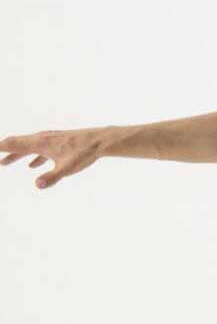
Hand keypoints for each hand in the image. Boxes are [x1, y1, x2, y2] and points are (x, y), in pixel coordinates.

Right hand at [0, 126, 114, 188]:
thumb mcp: (67, 168)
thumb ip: (51, 177)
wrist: (98, 141)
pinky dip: (32, 157)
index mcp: (39, 143)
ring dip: (15, 155)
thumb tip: (37, 185)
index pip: (13, 144)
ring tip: (4, 163)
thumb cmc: (83, 153)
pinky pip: (39, 150)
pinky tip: (32, 166)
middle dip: (3, 150)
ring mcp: (49, 140)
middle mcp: (41, 138)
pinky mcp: (57, 143)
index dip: (0, 148)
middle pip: (16, 143)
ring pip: (27, 147)